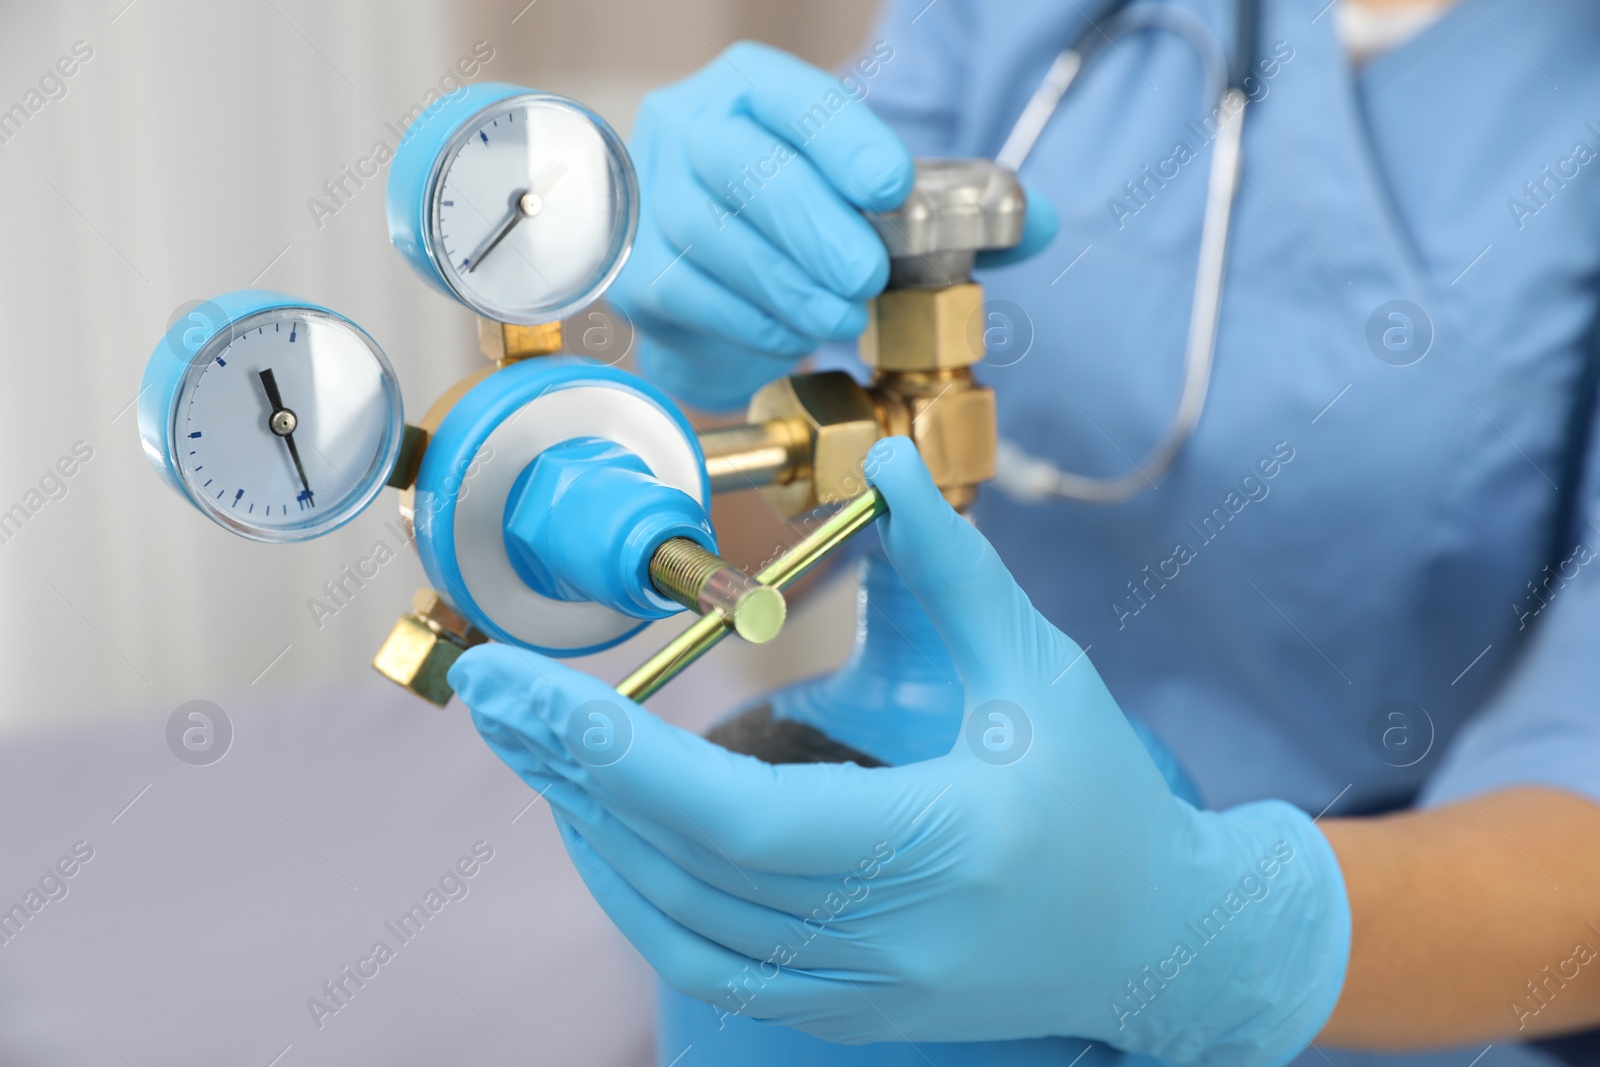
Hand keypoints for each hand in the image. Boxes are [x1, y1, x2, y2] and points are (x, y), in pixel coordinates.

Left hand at [451, 439, 1347, 1064]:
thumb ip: (955, 563)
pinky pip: (707, 961)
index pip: (738, 816)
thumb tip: (885, 463)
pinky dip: (638, 894)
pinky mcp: (845, 1009)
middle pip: (683, 867)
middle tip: (489, 695)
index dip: (620, 757)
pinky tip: (602, 829)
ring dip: (591, 831)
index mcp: (940, 845)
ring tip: (532, 747)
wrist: (1161, 940)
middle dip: (570, 774)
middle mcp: (888, 939)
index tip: (526, 694)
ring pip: (678, 925)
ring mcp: (861, 990)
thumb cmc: (1106, 797)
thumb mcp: (1040, 668)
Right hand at [607, 42, 1056, 410]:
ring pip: (713, 237)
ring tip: (841, 315)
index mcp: (751, 89)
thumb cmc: (806, 226)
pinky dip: (753, 322)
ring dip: (788, 285)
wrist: (719, 281)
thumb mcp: (879, 203)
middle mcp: (687, 129)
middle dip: (811, 226)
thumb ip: (962, 207)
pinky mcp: (639, 275)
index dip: (842, 139)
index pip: (793, 98)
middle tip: (865, 275)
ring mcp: (654, 201)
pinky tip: (793, 333)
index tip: (890, 185)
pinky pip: (695, 296)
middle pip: (740, 167)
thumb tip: (1040, 223)